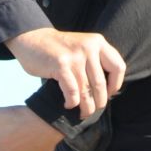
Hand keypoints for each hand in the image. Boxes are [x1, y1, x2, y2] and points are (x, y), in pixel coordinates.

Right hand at [4, 27, 126, 116]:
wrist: (31, 37)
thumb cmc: (59, 49)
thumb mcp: (83, 47)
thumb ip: (96, 61)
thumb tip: (109, 91)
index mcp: (98, 42)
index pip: (118, 67)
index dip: (115, 85)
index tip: (107, 95)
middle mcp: (89, 47)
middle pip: (101, 84)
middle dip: (99, 102)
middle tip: (93, 109)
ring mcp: (75, 56)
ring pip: (86, 91)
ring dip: (86, 107)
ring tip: (83, 113)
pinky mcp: (60, 64)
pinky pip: (72, 91)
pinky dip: (72, 102)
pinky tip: (69, 104)